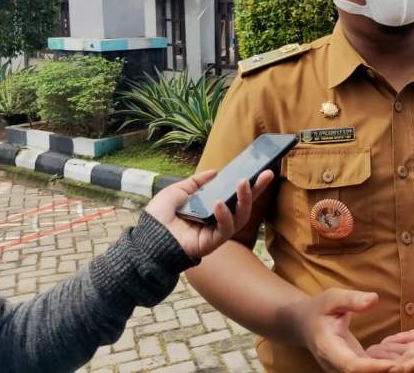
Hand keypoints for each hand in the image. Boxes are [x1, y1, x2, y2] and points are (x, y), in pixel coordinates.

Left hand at [145, 169, 273, 259]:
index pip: (234, 195)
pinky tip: (219, 204)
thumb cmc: (159, 216)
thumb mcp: (178, 191)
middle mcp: (217, 220)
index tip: (262, 170)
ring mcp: (216, 232)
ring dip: (244, 200)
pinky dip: (224, 216)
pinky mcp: (212, 243)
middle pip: (243, 206)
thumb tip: (215, 172)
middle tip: (266, 174)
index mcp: (210, 208)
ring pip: (240, 218)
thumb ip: (196, 183)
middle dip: (256, 190)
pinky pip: (224, 230)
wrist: (146, 237)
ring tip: (243, 184)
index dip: (249, 184)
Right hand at [293, 289, 413, 372]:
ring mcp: (349, 370)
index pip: (352, 366)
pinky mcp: (359, 367)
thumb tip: (374, 299)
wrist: (307, 325)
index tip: (396, 365)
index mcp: (330, 350)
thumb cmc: (319, 309)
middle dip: (399, 370)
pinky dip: (399, 362)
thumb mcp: (332, 298)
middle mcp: (339, 367)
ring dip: (403, 368)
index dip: (374, 368)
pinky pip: (379, 369)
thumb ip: (351, 300)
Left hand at [371, 293, 413, 372]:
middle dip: (394, 364)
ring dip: (391, 354)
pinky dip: (398, 341)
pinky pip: (412, 339)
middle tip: (371, 363)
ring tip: (371, 353)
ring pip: (409, 352)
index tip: (393, 370)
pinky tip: (384, 342)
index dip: (410, 369)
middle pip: (412, 362)